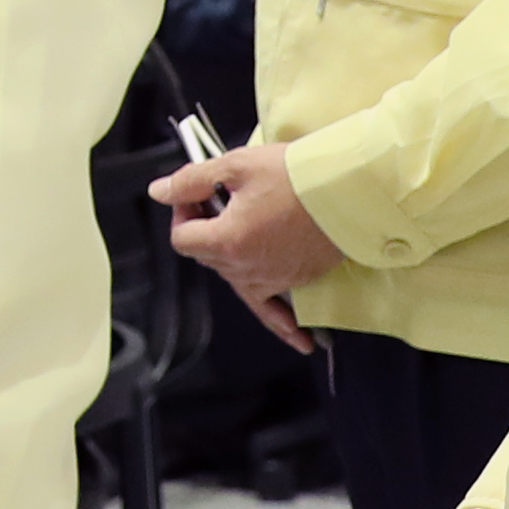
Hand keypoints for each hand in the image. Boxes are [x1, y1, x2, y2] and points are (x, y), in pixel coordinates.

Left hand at [148, 141, 341, 353]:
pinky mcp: (297, 281)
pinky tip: (298, 342)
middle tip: (221, 196)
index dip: (182, 212)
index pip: (182, 239)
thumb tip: (159, 192)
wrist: (348, 188)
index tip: (197, 193)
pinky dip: (282, 322)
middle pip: (207, 256)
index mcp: (226, 241)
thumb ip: (191, 181)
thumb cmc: (293, 175)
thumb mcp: (236, 166)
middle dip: (206, 227)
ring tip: (238, 228)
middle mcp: (246, 269)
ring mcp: (274, 280)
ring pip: (235, 277)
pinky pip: (277, 308)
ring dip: (229, 256)